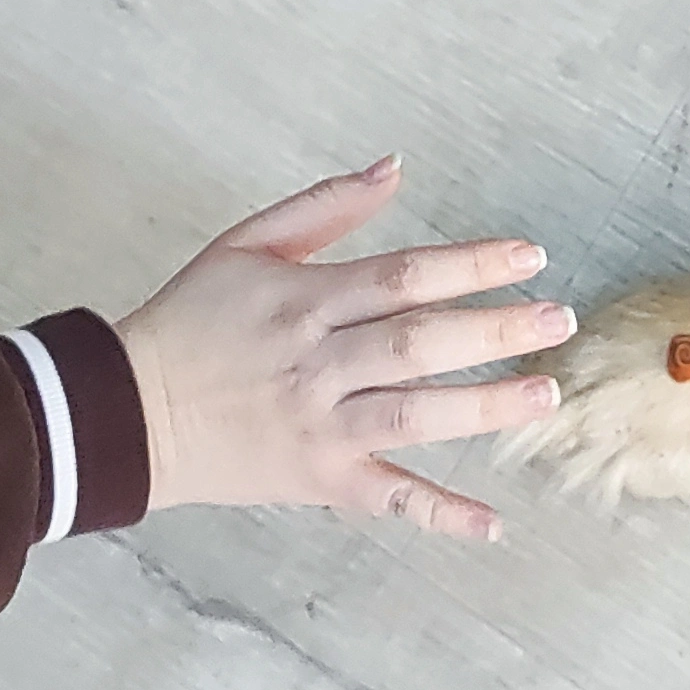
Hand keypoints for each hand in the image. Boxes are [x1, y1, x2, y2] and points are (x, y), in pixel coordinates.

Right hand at [115, 159, 568, 540]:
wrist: (129, 410)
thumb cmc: (192, 318)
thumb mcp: (246, 243)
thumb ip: (324, 206)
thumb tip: (394, 168)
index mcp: (305, 300)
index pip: (404, 276)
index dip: (472, 264)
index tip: (531, 255)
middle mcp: (318, 363)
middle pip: (420, 343)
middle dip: (496, 329)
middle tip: (560, 319)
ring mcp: (320, 426)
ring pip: (413, 415)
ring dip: (485, 407)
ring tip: (546, 394)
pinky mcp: (317, 480)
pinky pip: (386, 498)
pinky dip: (438, 513)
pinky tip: (492, 522)